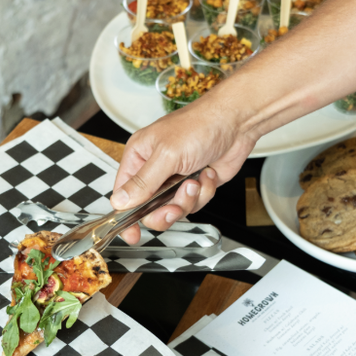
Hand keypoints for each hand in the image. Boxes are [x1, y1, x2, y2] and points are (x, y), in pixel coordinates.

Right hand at [110, 95, 254, 243]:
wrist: (236, 122)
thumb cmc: (199, 125)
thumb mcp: (166, 155)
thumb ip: (143, 182)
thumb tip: (119, 202)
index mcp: (139, 157)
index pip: (124, 193)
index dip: (126, 216)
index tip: (132, 233)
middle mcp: (155, 169)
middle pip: (149, 208)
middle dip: (165, 210)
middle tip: (174, 207)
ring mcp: (176, 178)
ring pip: (174, 208)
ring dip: (188, 200)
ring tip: (195, 181)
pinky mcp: (196, 183)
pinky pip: (195, 202)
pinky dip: (204, 192)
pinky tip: (208, 175)